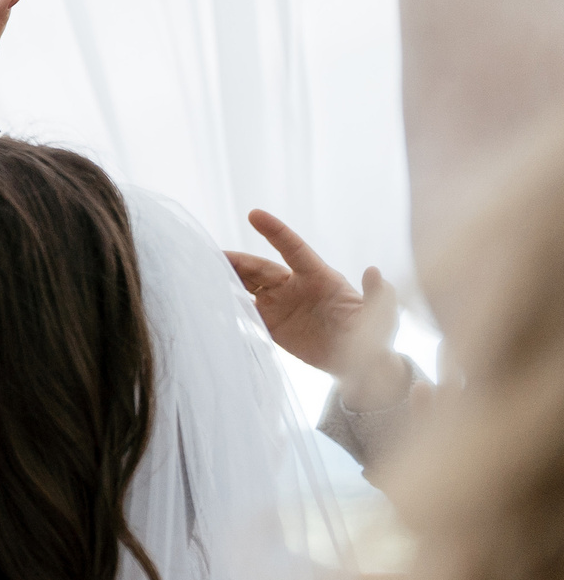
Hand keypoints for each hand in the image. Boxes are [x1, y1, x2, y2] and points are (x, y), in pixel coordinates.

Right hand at [225, 208, 412, 410]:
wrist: (358, 364)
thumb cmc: (374, 336)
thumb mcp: (380, 316)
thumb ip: (377, 295)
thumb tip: (374, 272)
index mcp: (319, 277)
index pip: (292, 249)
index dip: (274, 232)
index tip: (253, 215)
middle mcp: (295, 286)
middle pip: (259, 268)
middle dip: (234, 260)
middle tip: (207, 254)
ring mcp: (280, 305)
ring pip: (247, 286)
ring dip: (226, 278)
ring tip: (200, 272)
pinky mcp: (272, 325)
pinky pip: (245, 312)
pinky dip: (227, 305)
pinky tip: (209, 301)